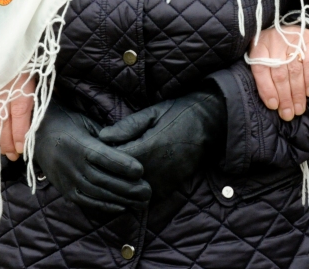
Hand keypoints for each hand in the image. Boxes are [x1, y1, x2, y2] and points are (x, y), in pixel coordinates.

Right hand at [0, 74, 35, 161]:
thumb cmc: (19, 58)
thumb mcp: (31, 75)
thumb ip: (29, 98)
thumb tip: (29, 122)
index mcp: (18, 87)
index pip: (19, 118)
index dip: (20, 137)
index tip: (22, 149)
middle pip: (2, 125)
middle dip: (7, 143)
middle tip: (13, 155)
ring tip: (2, 149)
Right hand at [34, 102, 150, 213]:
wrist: (37, 134)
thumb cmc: (69, 123)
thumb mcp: (87, 122)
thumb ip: (106, 136)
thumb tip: (129, 145)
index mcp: (79, 144)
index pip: (103, 156)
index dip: (122, 164)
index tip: (141, 170)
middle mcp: (72, 164)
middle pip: (102, 179)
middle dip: (127, 187)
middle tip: (148, 191)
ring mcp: (67, 179)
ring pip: (96, 193)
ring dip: (120, 199)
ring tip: (141, 202)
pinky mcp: (64, 189)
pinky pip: (84, 201)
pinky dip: (103, 205)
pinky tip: (121, 206)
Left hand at [98, 89, 225, 199]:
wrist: (210, 124)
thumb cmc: (179, 113)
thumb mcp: (152, 112)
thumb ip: (126, 126)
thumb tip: (101, 136)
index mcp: (147, 148)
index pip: (112, 161)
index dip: (101, 156)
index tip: (98, 147)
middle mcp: (154, 169)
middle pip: (119, 179)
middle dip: (109, 171)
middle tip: (105, 159)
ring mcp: (162, 181)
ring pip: (130, 190)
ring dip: (122, 181)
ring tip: (119, 167)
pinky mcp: (168, 188)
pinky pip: (144, 195)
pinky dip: (136, 188)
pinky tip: (135, 175)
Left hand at [248, 26, 308, 120]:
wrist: (292, 27)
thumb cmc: (275, 48)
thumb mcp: (264, 57)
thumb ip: (265, 75)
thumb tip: (272, 103)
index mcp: (259, 46)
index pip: (261, 70)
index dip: (266, 90)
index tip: (274, 106)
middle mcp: (275, 40)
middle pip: (279, 74)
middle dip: (284, 97)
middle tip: (289, 114)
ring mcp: (293, 38)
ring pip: (294, 70)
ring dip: (297, 93)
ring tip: (299, 108)